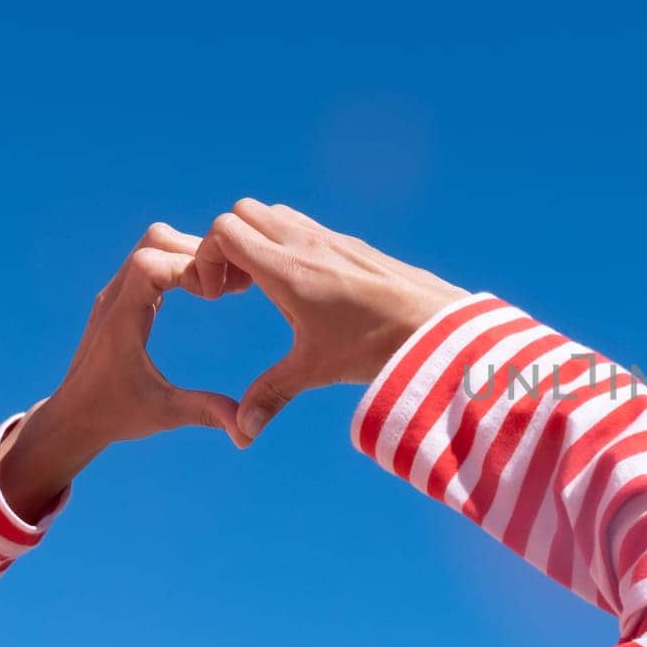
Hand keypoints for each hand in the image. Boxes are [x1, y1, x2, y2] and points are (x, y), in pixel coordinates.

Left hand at [0, 224, 245, 519]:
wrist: (73, 417)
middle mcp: (115, 298)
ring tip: (220, 285)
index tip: (217, 296)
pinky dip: (179, 264)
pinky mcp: (122, 297)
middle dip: (196, 253)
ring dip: (189, 254)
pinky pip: (151, 259)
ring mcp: (116, 294)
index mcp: (121, 321)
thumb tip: (248, 430)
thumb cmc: (115, 415)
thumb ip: (205, 412)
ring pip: (152, 243)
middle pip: (154, 241)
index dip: (189, 268)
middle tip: (228, 284)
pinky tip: (203, 290)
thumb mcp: (164, 414)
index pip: (150, 265)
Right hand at [193, 198, 468, 442]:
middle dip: (227, 245)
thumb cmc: (377, 345)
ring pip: (275, 215)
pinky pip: (306, 226)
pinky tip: (304, 287)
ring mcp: (331, 238)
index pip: (224, 230)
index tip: (217, 296)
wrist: (439, 326)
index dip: (207, 258)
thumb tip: (242, 432)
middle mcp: (306, 243)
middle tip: (235, 288)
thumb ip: (271, 393)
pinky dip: (289, 243)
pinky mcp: (353, 244)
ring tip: (264, 286)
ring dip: (259, 241)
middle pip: (243, 213)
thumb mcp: (316, 369)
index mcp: (287, 267)